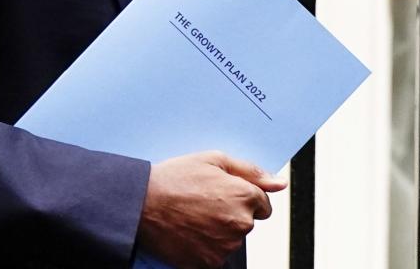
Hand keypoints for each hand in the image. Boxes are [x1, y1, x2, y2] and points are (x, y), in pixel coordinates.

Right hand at [135, 150, 287, 268]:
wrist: (141, 205)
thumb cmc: (174, 179)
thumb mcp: (213, 160)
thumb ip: (251, 171)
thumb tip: (279, 183)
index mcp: (245, 196)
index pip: (263, 204)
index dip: (242, 196)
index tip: (222, 194)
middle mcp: (240, 223)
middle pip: (247, 222)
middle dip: (231, 213)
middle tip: (202, 202)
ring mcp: (225, 246)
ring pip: (232, 239)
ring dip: (219, 230)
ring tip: (192, 215)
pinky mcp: (209, 263)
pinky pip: (216, 255)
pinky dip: (206, 246)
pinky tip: (189, 231)